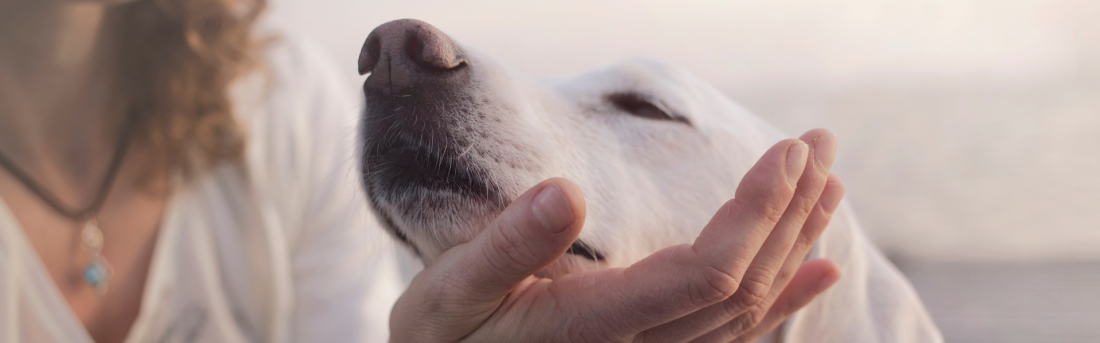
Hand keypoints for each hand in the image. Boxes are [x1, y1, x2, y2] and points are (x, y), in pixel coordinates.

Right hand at [390, 129, 845, 342]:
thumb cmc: (441, 338)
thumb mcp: (451, 291)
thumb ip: (506, 247)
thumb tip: (566, 193)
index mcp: (596, 326)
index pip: (707, 272)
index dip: (756, 214)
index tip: (785, 153)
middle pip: (743, 285)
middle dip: (790, 211)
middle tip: (819, 143)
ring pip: (748, 307)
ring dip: (793, 241)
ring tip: (829, 184)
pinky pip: (735, 333)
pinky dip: (783, 298)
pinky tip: (817, 267)